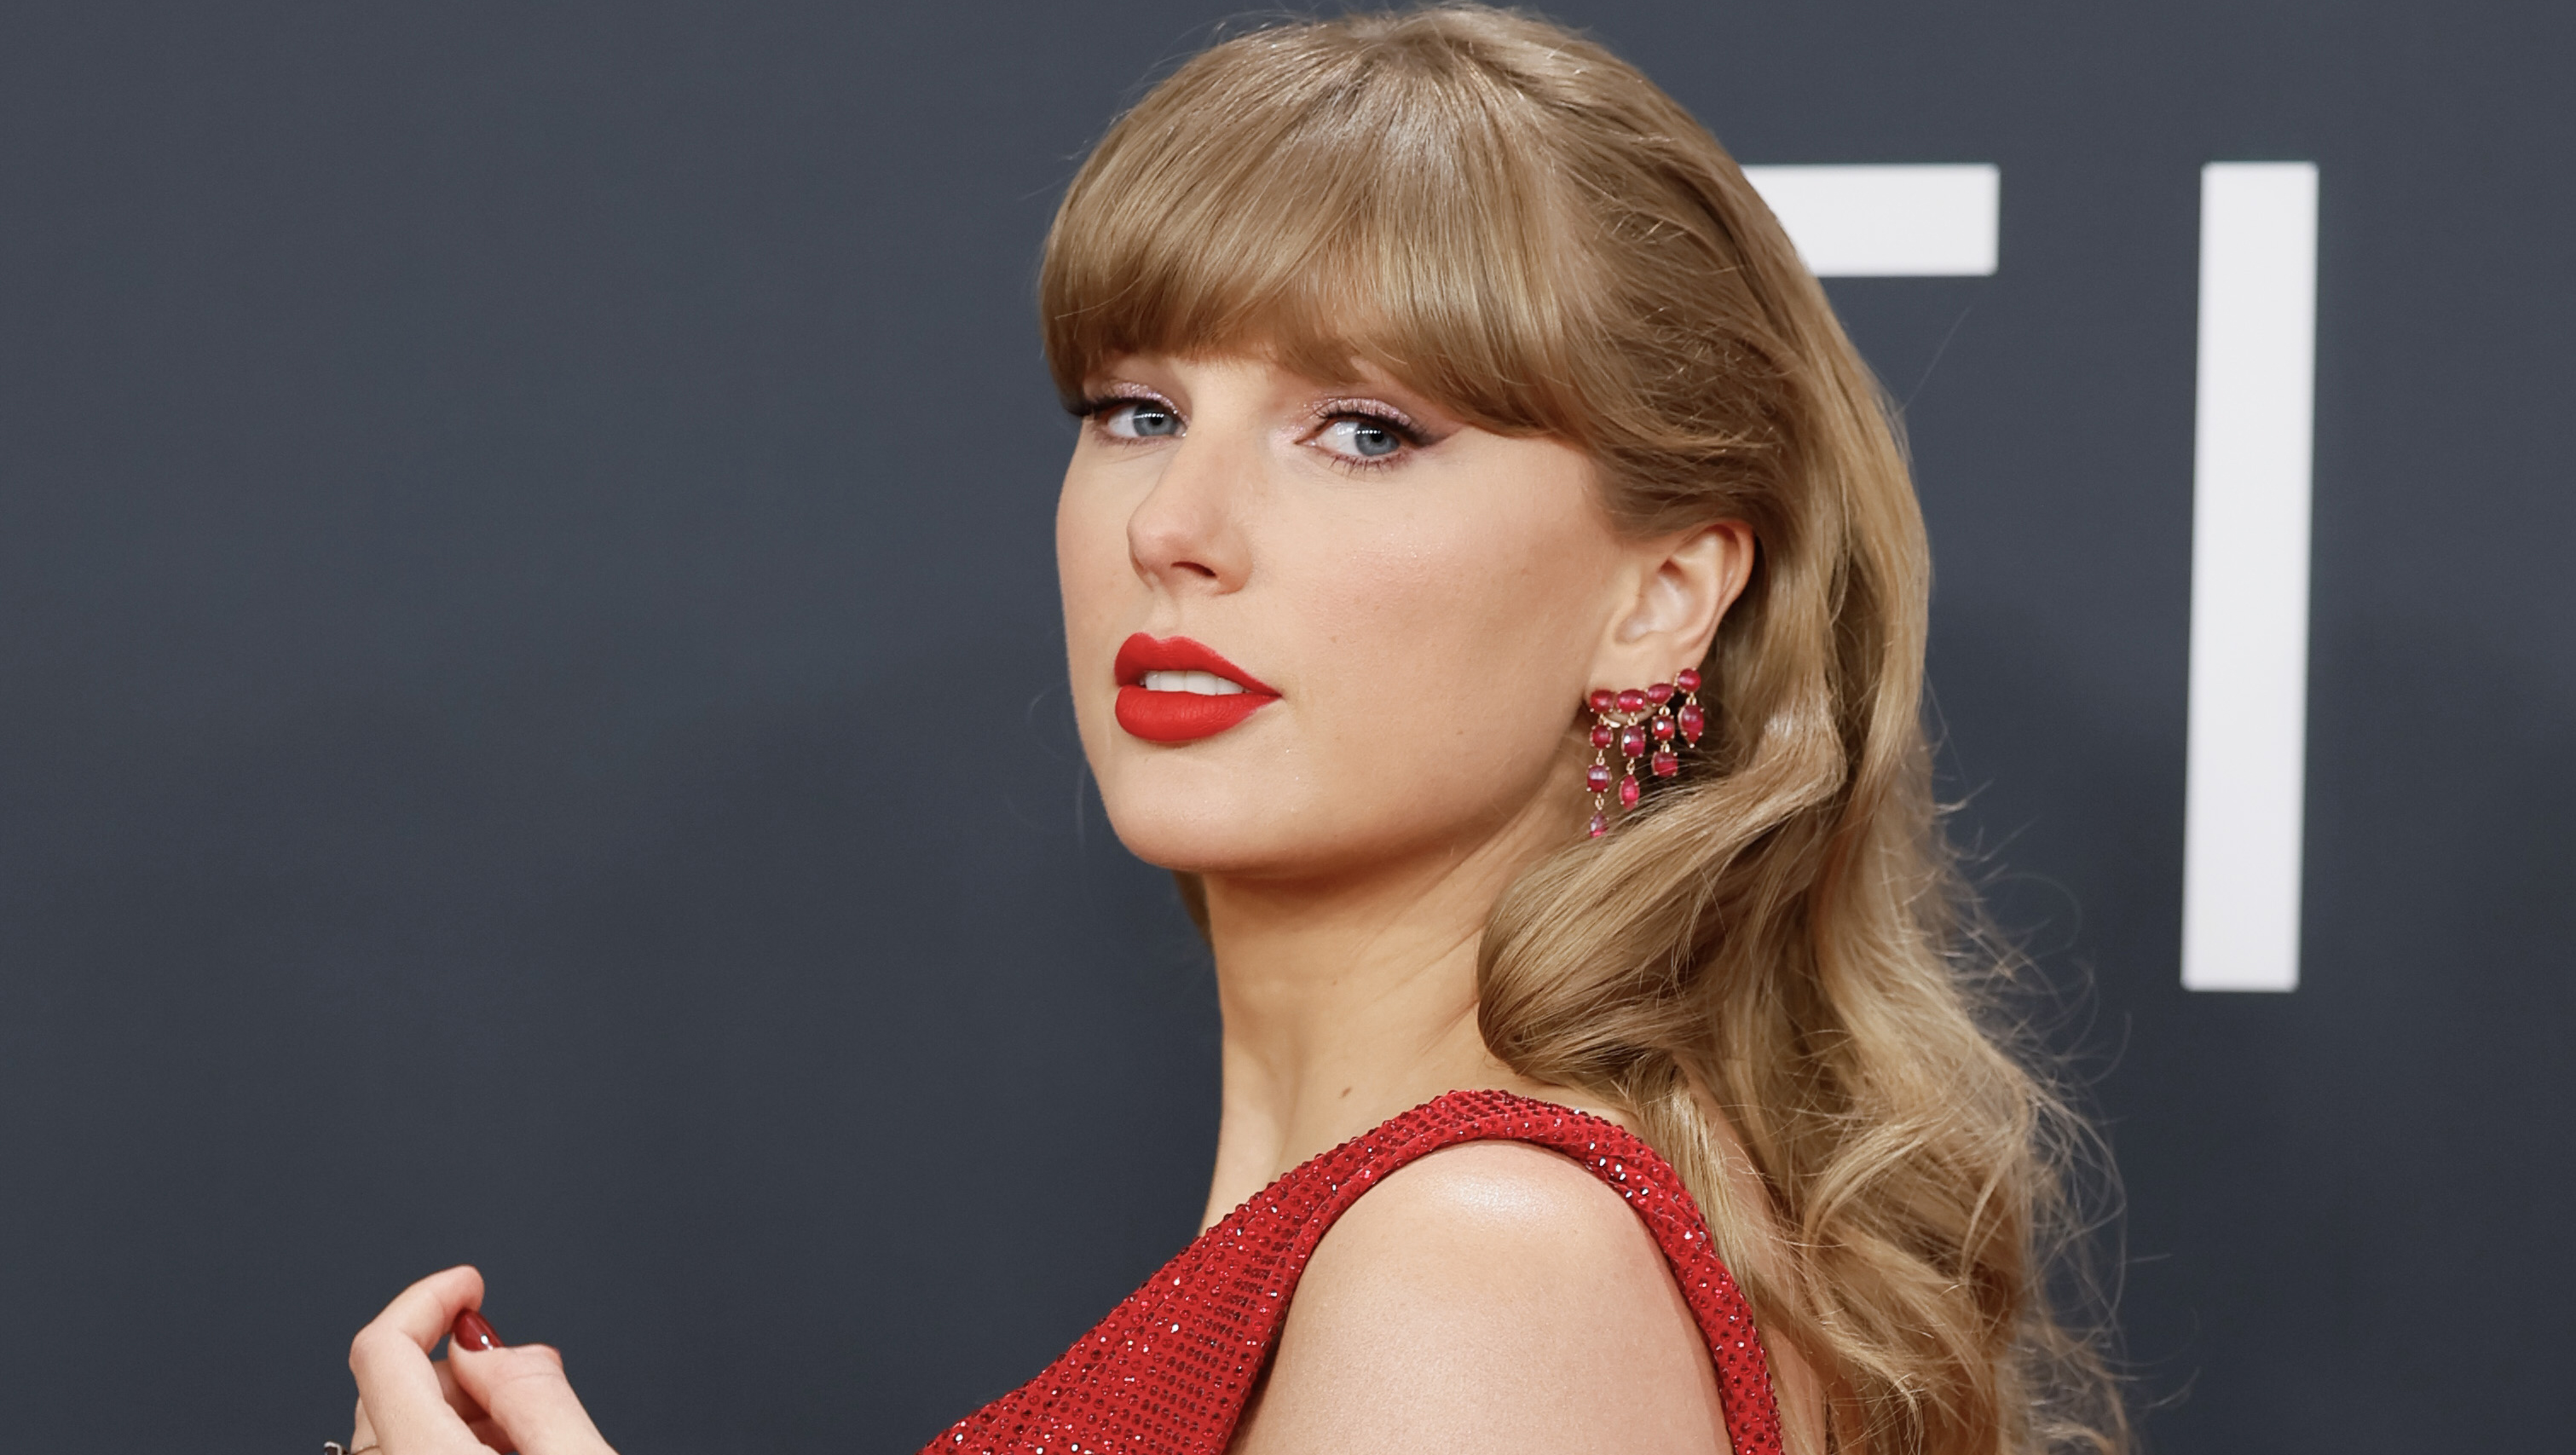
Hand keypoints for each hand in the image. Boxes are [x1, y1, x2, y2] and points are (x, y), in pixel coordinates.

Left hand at [346, 1265, 617, 1454]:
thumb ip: (535, 1392)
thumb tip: (490, 1344)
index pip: (382, 1349)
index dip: (427, 1298)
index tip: (469, 1284)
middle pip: (392, 1387)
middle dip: (462, 1364)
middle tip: (531, 1376)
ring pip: (401, 1425)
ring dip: (462, 1410)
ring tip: (529, 1437)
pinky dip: (454, 1443)